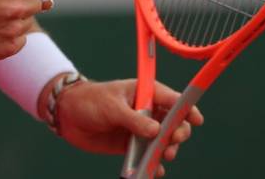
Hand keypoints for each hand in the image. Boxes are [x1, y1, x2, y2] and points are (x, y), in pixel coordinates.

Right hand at [0, 0, 51, 62]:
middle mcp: (13, 7)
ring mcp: (10, 30)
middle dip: (23, 1)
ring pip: (27, 22)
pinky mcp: (6, 49)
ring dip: (15, 20)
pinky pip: (20, 41)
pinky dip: (9, 37)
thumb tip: (49, 1)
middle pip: (37, 3)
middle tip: (0, 3)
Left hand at [53, 78, 203, 175]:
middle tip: (171, 143)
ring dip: (167, 151)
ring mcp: (140, 130)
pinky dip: (153, 165)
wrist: (68, 116)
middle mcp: (147, 112)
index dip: (187, 109)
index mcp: (145, 93)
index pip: (173, 100)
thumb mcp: (111, 106)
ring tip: (163, 158)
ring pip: (163, 142)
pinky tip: (154, 171)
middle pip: (173, 123)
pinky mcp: (131, 146)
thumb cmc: (90, 101)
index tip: (196, 120)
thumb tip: (155, 132)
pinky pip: (148, 156)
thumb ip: (134, 120)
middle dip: (177, 134)